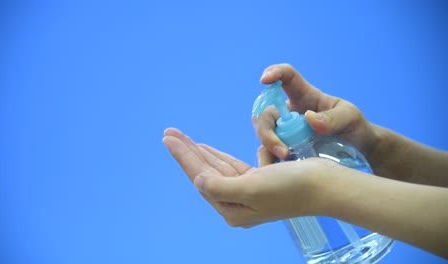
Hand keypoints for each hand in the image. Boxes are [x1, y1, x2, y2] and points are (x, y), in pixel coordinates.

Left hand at [163, 128, 337, 227]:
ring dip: (201, 152)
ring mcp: (248, 192)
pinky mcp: (259, 181)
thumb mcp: (252, 189)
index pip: (201, 178)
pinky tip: (206, 149)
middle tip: (169, 133)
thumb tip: (197, 181)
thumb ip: (220, 186)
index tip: (168, 138)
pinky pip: (232, 166)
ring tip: (182, 138)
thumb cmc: (291, 188)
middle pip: (206, 172)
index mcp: (232, 209)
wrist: (325, 186)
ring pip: (217, 168)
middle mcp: (238, 203)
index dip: (184, 157)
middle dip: (187, 152)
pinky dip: (219, 156)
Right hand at [255, 63, 379, 166]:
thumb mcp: (351, 117)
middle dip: (266, 131)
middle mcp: (289, 114)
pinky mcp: (284, 152)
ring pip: (263, 136)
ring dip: (268, 148)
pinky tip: (280, 172)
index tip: (264, 80)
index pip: (286, 77)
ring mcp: (285, 133)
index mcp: (304, 96)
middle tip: (282, 150)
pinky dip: (269, 164)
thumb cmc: (354, 128)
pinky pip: (268, 156)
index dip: (274, 73)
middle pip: (265, 115)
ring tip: (285, 160)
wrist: (360, 154)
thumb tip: (309, 119)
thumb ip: (334, 117)